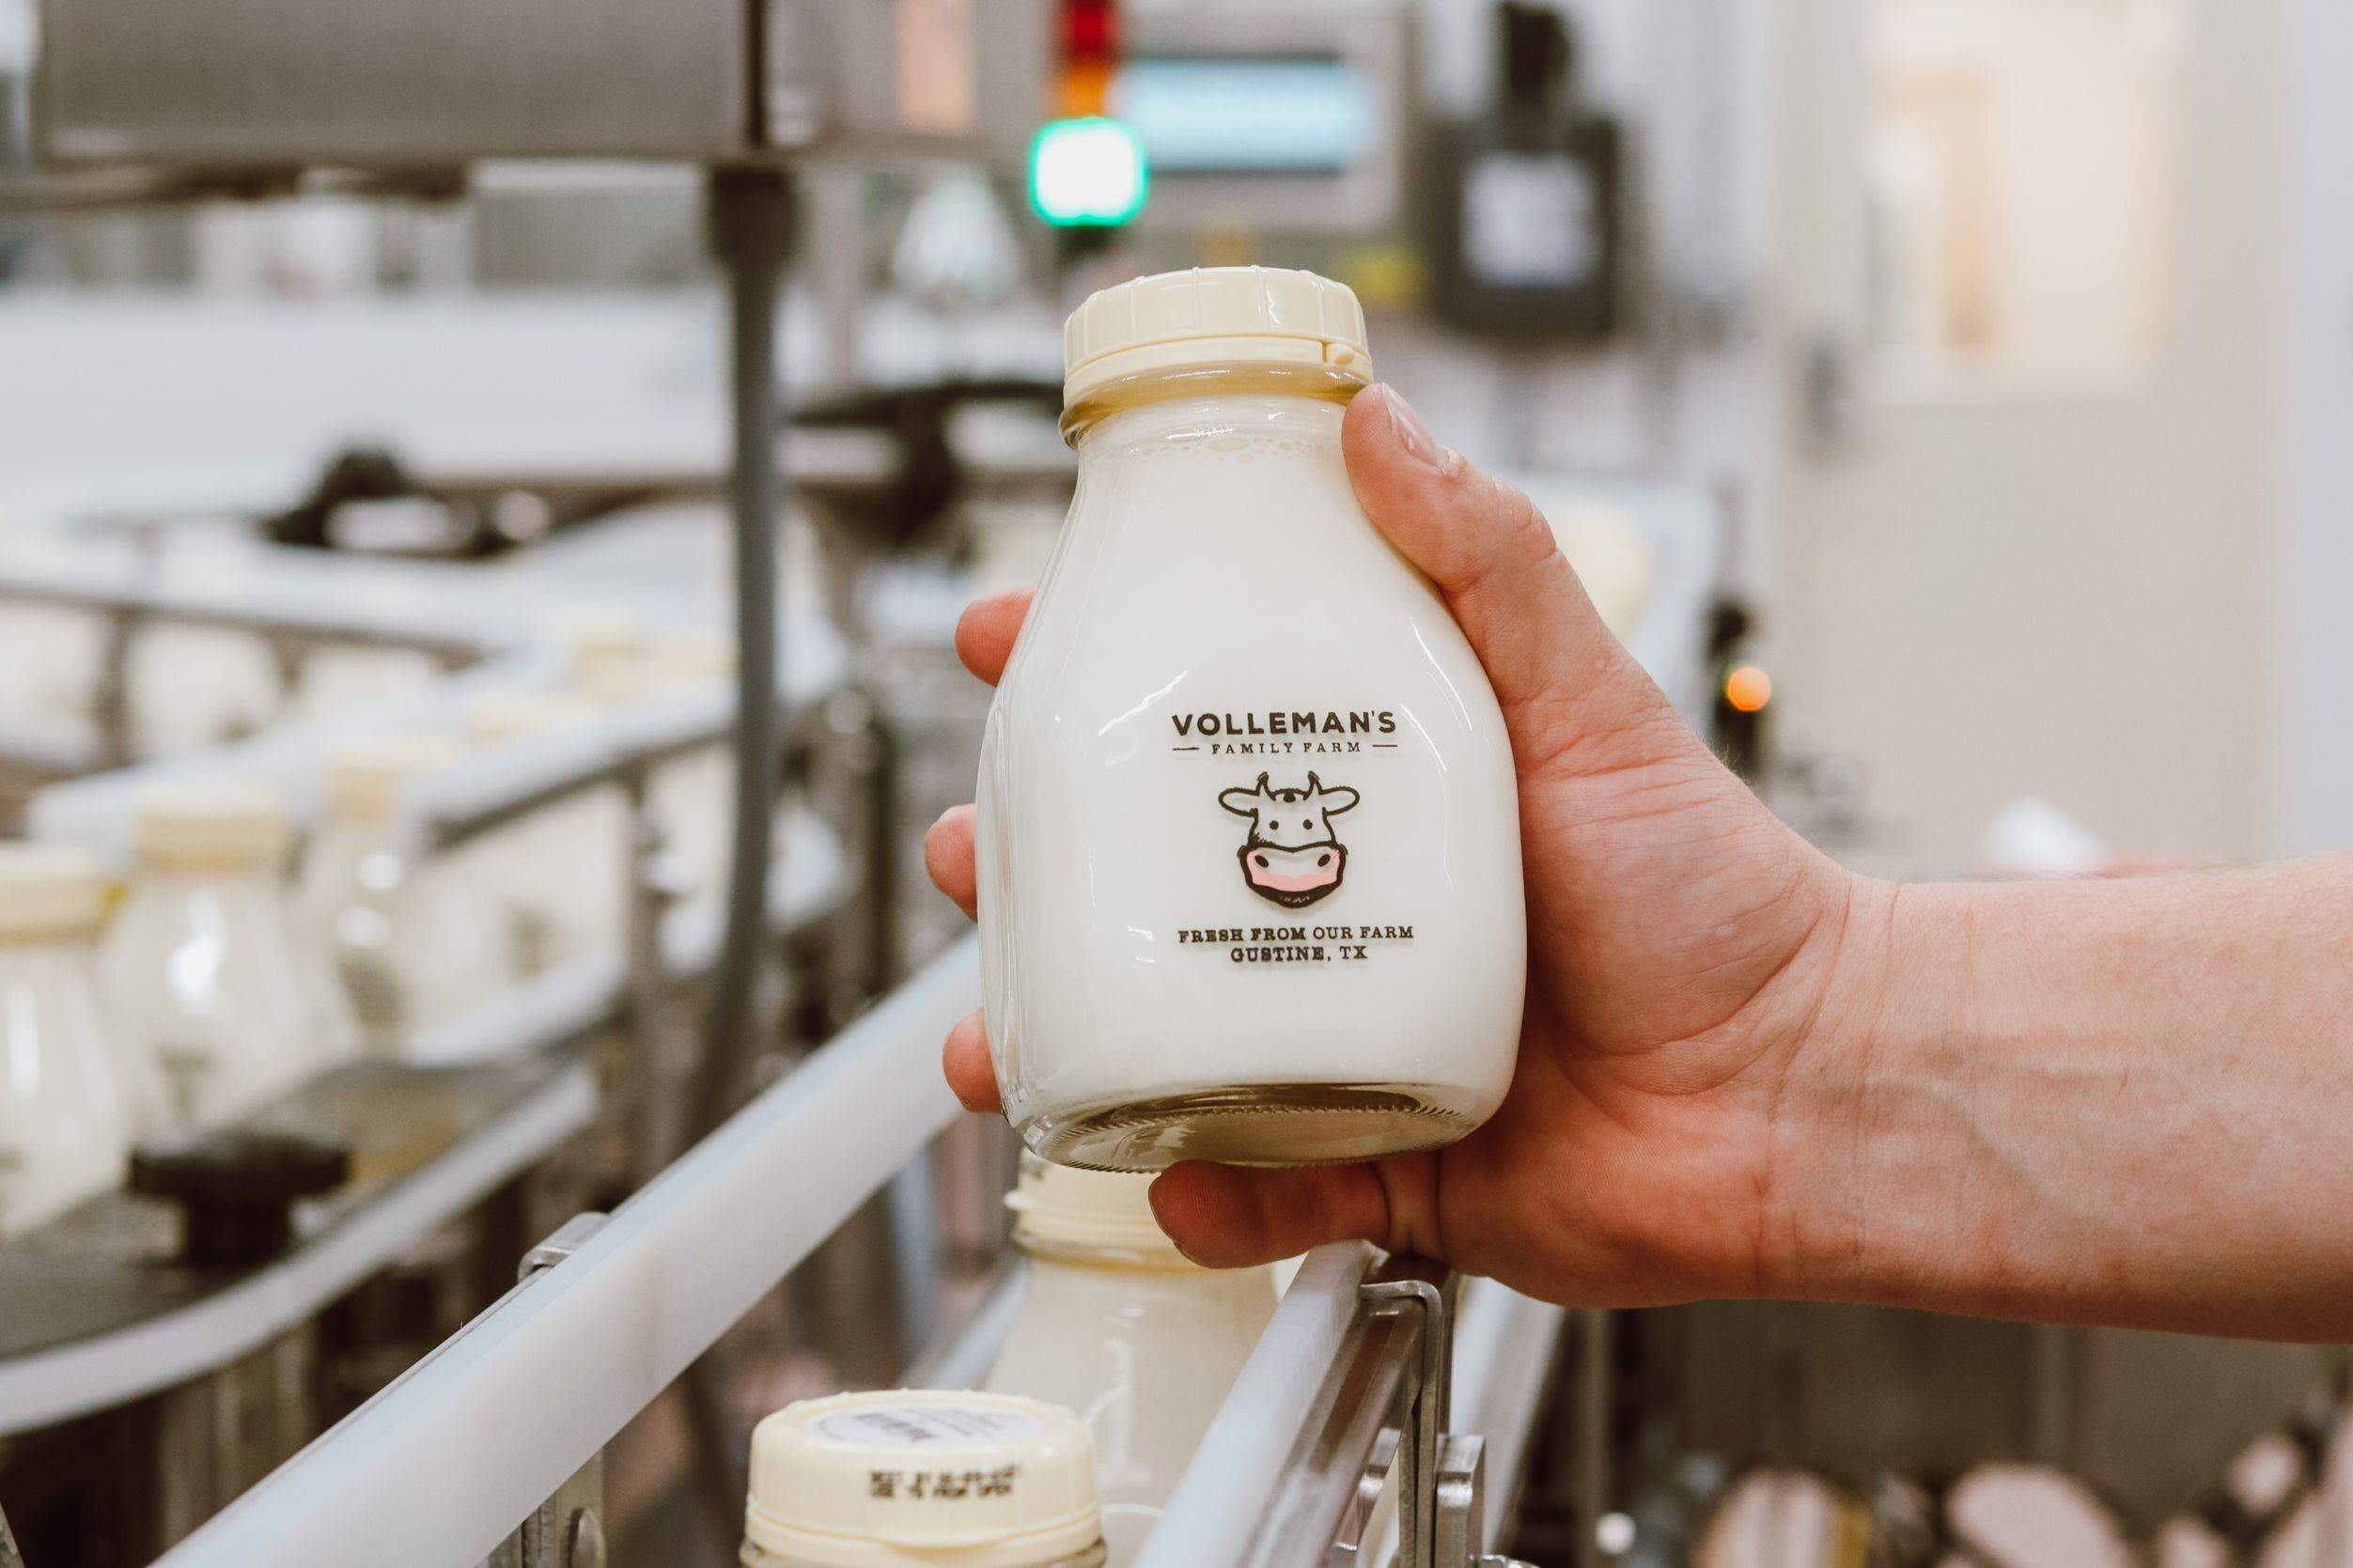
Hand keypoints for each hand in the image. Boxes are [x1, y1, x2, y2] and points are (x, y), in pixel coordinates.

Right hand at [926, 384, 1859, 1307]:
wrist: (1808, 1092)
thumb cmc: (1719, 895)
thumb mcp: (1588, 701)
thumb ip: (1489, 561)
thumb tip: (1380, 423)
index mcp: (1376, 791)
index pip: (1199, 716)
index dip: (1087, 681)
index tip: (1007, 641)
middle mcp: (1345, 910)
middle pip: (1143, 880)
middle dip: (1032, 867)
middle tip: (983, 850)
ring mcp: (1352, 1039)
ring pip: (1165, 1039)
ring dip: (1063, 1042)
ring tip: (1002, 1040)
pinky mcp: (1384, 1163)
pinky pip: (1260, 1189)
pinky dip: (1201, 1198)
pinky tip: (1168, 1181)